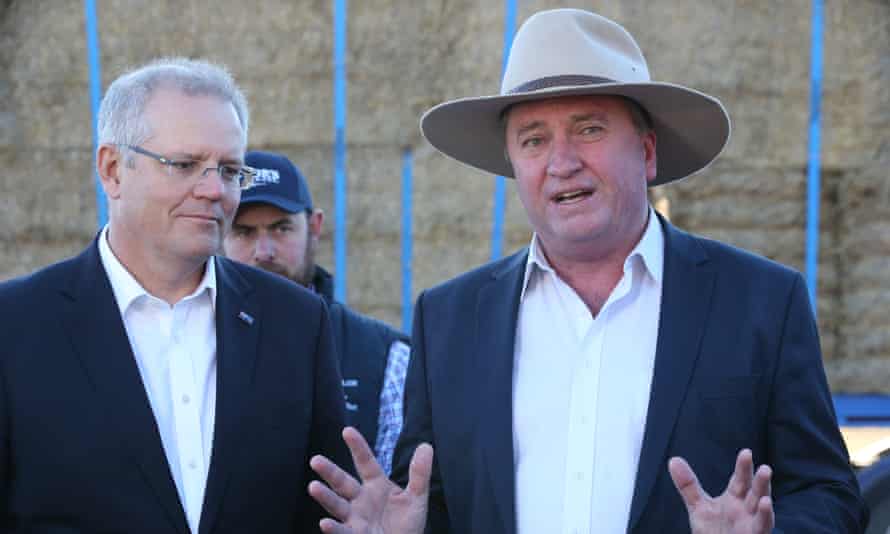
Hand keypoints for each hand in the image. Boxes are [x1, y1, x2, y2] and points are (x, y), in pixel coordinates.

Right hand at [309, 426, 432, 533]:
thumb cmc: (408, 524)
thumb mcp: (417, 497)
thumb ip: (420, 473)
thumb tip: (426, 446)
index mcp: (376, 485)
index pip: (365, 462)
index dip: (358, 447)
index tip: (347, 431)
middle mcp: (361, 499)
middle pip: (343, 482)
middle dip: (329, 471)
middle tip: (315, 460)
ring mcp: (355, 518)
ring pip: (337, 505)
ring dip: (325, 496)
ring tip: (313, 487)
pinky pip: (342, 532)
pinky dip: (333, 529)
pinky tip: (325, 523)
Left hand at [669, 449, 773, 533]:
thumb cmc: (713, 531)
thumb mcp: (698, 507)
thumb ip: (688, 485)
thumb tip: (673, 460)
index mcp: (735, 498)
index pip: (740, 480)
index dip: (743, 467)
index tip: (746, 453)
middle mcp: (746, 508)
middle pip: (754, 491)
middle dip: (759, 481)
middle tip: (764, 468)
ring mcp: (751, 523)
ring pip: (761, 508)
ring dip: (765, 496)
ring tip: (766, 488)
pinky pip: (761, 526)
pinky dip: (764, 516)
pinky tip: (765, 503)